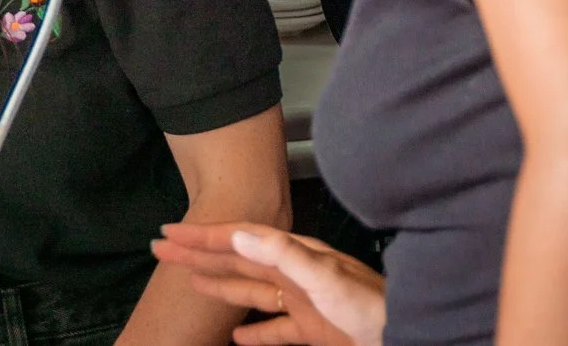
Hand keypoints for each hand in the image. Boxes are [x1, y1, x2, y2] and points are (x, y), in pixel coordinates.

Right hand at [152, 222, 385, 345]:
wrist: (405, 332)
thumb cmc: (368, 304)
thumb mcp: (323, 275)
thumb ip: (281, 254)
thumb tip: (237, 236)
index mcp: (293, 254)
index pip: (238, 240)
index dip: (203, 237)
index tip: (170, 233)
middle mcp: (293, 273)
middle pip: (237, 262)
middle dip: (200, 256)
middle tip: (162, 250)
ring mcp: (302, 302)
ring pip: (250, 292)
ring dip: (219, 287)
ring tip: (190, 283)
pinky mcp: (312, 330)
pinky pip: (274, 330)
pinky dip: (252, 333)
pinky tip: (234, 337)